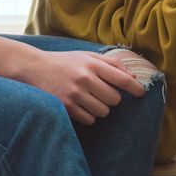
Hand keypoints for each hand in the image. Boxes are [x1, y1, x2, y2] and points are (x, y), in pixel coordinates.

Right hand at [21, 50, 145, 125]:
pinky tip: (81, 106)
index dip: (136, 88)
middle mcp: (84, 78)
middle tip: (102, 92)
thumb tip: (133, 77)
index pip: (122, 80)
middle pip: (115, 99)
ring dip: (101, 108)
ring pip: (103, 111)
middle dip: (112, 98)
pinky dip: (89, 116)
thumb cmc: (66, 62)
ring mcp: (74, 94)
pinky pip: (89, 120)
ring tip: (89, 98)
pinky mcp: (65, 107)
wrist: (34, 68)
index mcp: (93, 64)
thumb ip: (112, 64)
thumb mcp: (88, 56)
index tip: (141, 93)